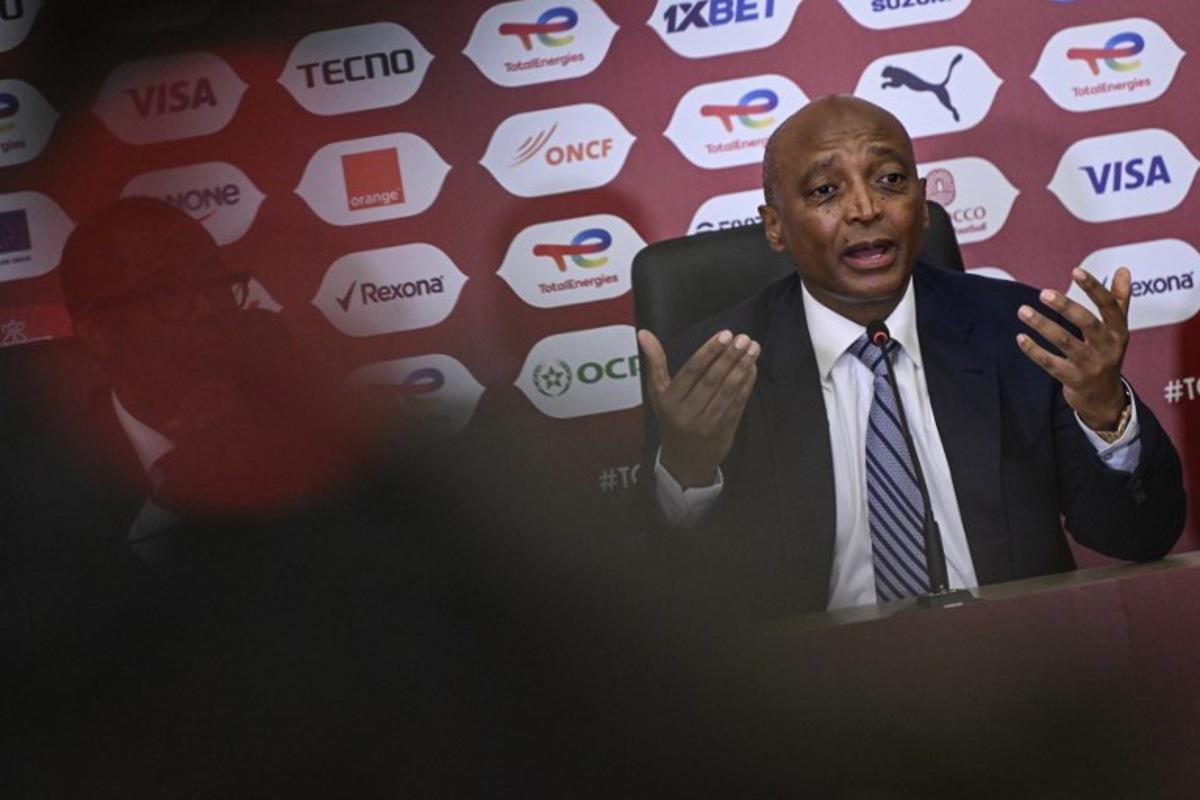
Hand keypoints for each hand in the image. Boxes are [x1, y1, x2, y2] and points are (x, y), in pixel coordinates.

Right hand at [638, 328, 760, 487]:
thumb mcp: (658, 394)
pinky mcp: (722, 432)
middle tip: (744, 338)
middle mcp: (686, 413)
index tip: (726, 334)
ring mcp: (706, 425)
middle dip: (730, 356)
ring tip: (753, 349)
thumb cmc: (671, 418)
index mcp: (669, 401)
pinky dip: (746, 385)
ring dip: (742, 368)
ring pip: (727, 392)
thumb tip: (643, 333)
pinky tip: (752, 369)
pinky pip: (737, 405)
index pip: (692, 371)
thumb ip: (655, 362)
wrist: (683, 461)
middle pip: (712, 379)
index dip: (710, 351)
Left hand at [1016, 267, 1130, 429]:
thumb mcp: (1118, 329)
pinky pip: (1050, 363)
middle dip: (1065, 307)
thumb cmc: (1108, 354)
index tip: (1075, 271)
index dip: (1093, 287)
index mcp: (1119, 331)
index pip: (1109, 305)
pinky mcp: (1073, 379)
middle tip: (1044, 293)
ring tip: (1023, 311)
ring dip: (1042, 325)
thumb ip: (1120, 299)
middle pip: (1086, 323)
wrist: (1104, 398)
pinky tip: (1020, 337)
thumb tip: (1123, 269)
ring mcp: (1090, 365)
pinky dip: (1034, 350)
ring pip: (1064, 342)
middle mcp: (1107, 347)